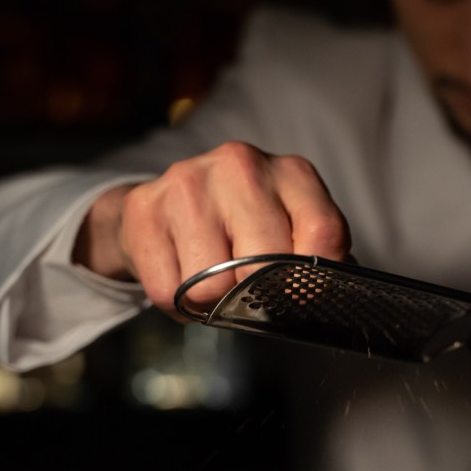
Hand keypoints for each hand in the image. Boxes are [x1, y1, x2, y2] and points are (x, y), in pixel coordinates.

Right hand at [73, 141, 350, 318]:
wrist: (165, 207)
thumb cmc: (240, 230)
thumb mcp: (290, 231)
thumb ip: (314, 260)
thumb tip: (323, 298)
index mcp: (291, 173)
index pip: (324, 234)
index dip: (314, 281)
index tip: (299, 296)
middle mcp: (241, 166)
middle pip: (263, 269)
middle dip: (255, 296)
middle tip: (245, 292)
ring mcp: (189, 182)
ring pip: (212, 287)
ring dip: (212, 303)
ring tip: (212, 284)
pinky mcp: (145, 208)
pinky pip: (169, 291)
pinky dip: (178, 303)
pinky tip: (183, 279)